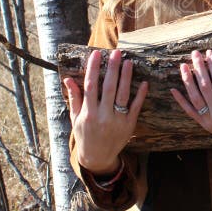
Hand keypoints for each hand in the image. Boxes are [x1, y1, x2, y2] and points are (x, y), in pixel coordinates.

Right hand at [64, 49, 147, 174]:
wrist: (97, 157)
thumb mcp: (75, 118)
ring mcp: (117, 121)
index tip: (96, 54)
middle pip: (109, 88)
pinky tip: (144, 82)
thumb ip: (74, 98)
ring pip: (123, 95)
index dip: (93, 69)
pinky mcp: (129, 125)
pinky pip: (136, 107)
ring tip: (129, 62)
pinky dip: (140, 95)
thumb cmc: (84, 135)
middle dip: (113, 69)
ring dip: (126, 78)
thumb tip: (68, 79)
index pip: (90, 86)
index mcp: (88, 113)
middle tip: (117, 53)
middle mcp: (103, 116)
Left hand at [171, 50, 211, 156]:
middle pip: (205, 86)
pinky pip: (190, 112)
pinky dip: (181, 101)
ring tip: (183, 66)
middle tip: (195, 54)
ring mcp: (210, 120)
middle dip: (199, 68)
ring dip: (188, 81)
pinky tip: (173, 90)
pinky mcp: (205, 125)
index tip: (210, 53)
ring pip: (195, 97)